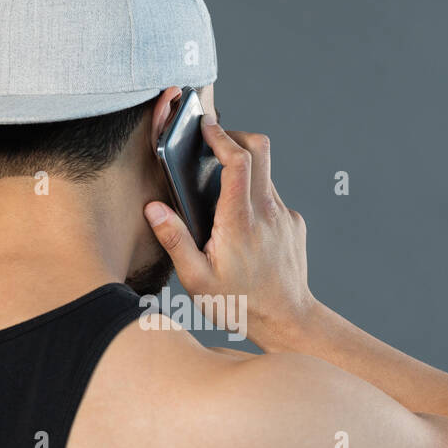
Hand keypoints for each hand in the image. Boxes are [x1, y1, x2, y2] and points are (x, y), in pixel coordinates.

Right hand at [143, 117, 315, 348]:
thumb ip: (174, 240)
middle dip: (236, 136)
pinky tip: (241, 226)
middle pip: (260, 149)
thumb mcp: (197, 280)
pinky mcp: (293, 223)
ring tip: (221, 194)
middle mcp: (267, 212)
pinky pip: (272, 197)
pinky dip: (254, 197)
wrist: (289, 321)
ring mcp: (284, 216)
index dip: (220, 136)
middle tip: (215, 143)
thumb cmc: (239, 305)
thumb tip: (153, 209)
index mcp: (239, 222)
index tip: (205, 126)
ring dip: (244, 171)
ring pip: (266, 173)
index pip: (238, 161)